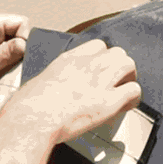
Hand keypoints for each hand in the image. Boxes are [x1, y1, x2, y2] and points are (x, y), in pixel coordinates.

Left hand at [0, 11, 31, 104]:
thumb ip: (10, 53)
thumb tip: (27, 44)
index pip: (21, 22)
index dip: (24, 40)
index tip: (17, 56)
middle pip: (17, 30)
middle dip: (17, 48)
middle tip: (5, 63)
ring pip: (12, 40)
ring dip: (9, 54)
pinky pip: (3, 47)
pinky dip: (3, 58)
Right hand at [15, 38, 141, 146]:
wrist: (33, 117)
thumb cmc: (28, 106)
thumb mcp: (39, 82)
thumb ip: (52, 82)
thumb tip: (52, 91)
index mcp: (69, 59)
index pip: (97, 46)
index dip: (103, 58)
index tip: (100, 70)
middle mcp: (88, 65)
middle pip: (117, 53)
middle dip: (119, 67)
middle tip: (116, 82)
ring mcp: (100, 81)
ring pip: (129, 65)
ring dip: (129, 78)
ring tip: (123, 92)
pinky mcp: (109, 102)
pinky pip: (134, 91)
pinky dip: (133, 99)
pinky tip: (125, 106)